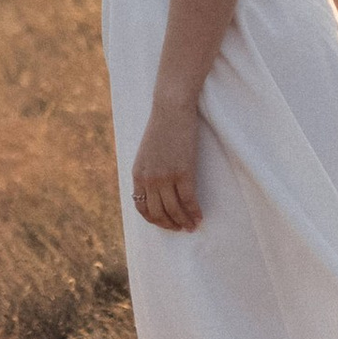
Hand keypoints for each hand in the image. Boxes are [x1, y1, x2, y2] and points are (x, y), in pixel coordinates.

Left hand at [131, 104, 202, 231]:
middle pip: (158, 213)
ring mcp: (166, 177)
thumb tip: (155, 191)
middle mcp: (149, 179)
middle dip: (170, 225)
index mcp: (137, 174)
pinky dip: (195, 212)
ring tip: (192, 226)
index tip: (165, 223)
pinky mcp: (183, 172)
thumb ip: (147, 172)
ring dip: (184, 222)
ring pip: (174, 210)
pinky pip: (189, 201)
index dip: (154, 219)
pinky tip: (200, 217)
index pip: (141, 207)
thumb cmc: (161, 129)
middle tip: (180, 229)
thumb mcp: (146, 153)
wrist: (171, 110)